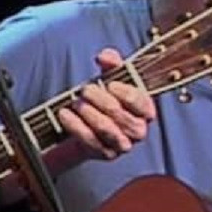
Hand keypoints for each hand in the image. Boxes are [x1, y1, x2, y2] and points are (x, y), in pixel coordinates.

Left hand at [55, 48, 156, 162]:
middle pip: (119, 114)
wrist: (92, 125)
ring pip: (105, 128)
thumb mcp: (111, 77)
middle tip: (86, 90)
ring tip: (76, 102)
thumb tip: (105, 57)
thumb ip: (112, 63)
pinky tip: (66, 114)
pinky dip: (75, 125)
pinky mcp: (106, 153)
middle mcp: (138, 129)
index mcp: (145, 110)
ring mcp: (123, 144)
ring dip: (88, 113)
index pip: (140, 102)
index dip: (124, 93)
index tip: (109, 84)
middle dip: (99, 100)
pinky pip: (90, 140)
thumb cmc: (107, 99)